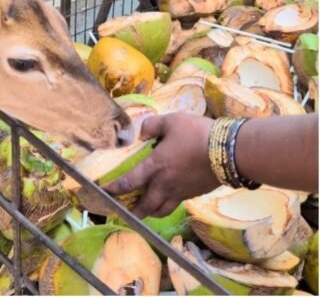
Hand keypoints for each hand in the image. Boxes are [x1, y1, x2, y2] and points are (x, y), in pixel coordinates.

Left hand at [103, 113, 217, 217]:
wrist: (230, 151)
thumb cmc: (198, 135)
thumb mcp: (172, 121)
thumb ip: (153, 125)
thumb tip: (142, 131)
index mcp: (155, 166)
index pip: (128, 182)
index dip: (113, 189)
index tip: (103, 192)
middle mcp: (165, 184)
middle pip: (144, 206)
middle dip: (131, 212)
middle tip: (122, 212)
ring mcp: (180, 192)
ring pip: (161, 210)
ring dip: (149, 212)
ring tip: (143, 210)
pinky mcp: (194, 194)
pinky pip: (176, 205)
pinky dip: (167, 206)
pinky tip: (166, 199)